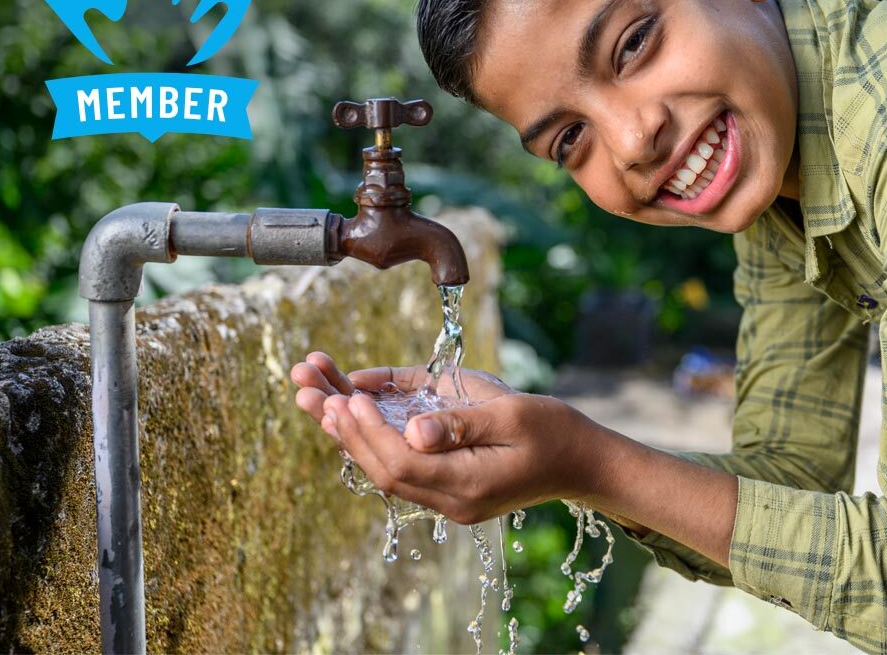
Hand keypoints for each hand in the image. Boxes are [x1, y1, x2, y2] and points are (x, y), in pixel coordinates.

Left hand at [289, 352, 600, 523]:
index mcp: (467, 485)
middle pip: (382, 468)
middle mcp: (450, 499)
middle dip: (341, 427)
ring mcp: (448, 496)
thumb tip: (411, 431)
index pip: (401, 463)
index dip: (368, 431)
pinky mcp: (448, 483)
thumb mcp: (511, 415)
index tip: (345, 396)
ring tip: (310, 393)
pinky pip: (400, 462)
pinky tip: (349, 405)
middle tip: (305, 387)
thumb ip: (460, 423)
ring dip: (347, 430)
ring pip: (385, 467)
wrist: (582, 460)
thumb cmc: (553, 430)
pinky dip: (373, 435)